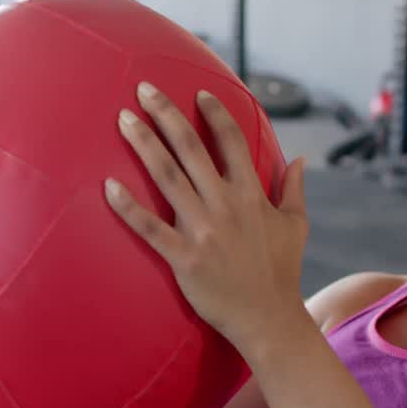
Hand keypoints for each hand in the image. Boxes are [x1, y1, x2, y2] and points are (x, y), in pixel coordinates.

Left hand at [104, 82, 309, 352]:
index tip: (196, 93)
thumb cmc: (282, 272)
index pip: (231, 141)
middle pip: (190, 149)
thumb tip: (298, 159)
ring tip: (123, 119)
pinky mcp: (183, 257)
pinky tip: (108, 185)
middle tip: (143, 88)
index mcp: (251, 195)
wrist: (268, 319)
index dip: (213, 113)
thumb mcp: (296, 226)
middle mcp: (225, 205)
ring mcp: (202, 230)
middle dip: (166, 114)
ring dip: (143, 144)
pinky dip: (127, 206)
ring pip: (167, 177)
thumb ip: (294, 189)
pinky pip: (149, 227)